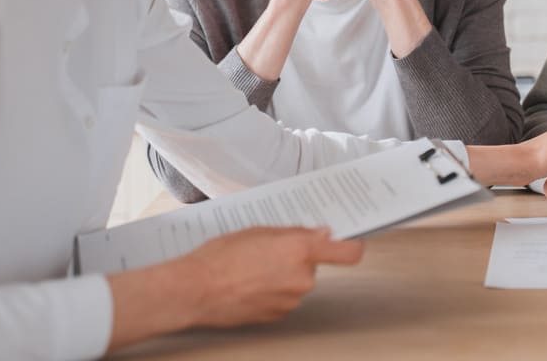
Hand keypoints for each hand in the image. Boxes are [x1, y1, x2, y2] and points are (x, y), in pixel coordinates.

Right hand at [106, 226, 363, 350]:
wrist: (194, 290)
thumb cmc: (221, 256)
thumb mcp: (260, 230)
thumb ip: (295, 233)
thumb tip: (321, 234)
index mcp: (301, 250)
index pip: (348, 252)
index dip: (352, 245)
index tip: (350, 241)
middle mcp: (302, 277)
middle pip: (314, 265)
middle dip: (300, 257)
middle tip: (271, 250)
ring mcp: (291, 300)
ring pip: (297, 282)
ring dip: (283, 275)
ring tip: (253, 267)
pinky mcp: (278, 315)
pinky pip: (284, 298)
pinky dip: (272, 291)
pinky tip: (249, 283)